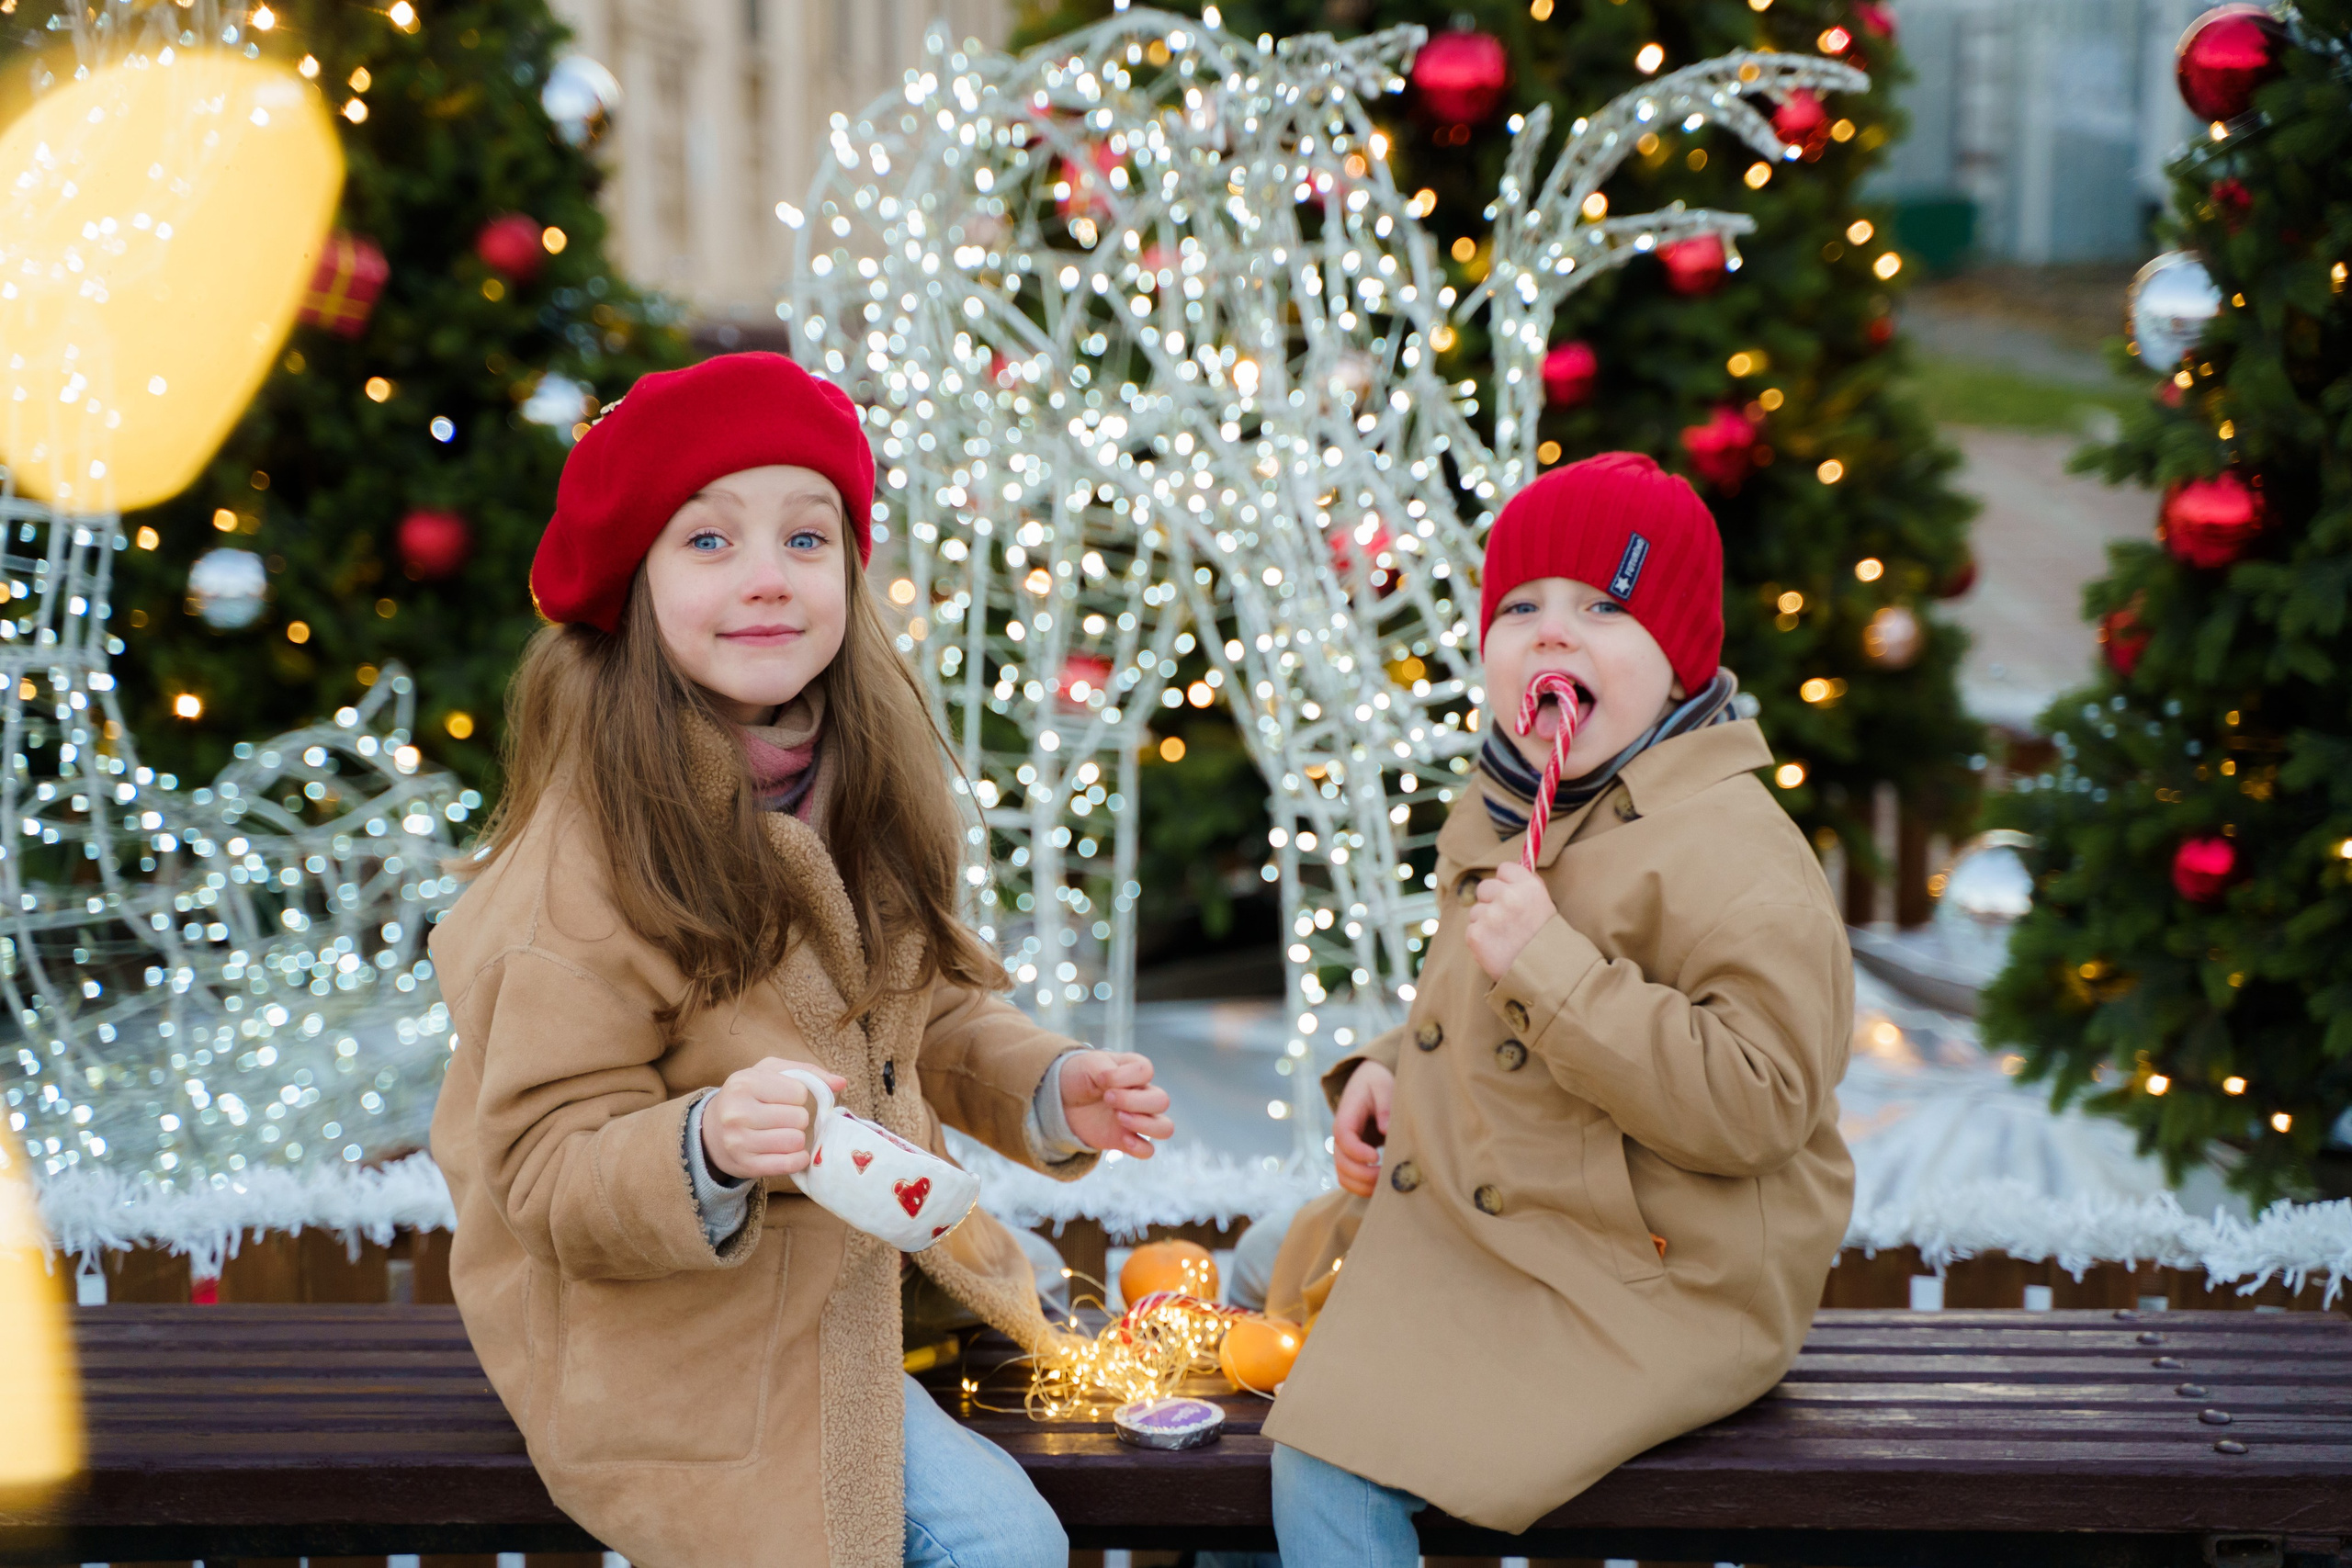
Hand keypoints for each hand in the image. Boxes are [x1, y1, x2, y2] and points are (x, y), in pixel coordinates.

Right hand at [700, 1058, 848, 1181]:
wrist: (710, 1131)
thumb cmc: (748, 1096)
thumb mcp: (770, 1072)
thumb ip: (808, 1072)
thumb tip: (841, 1082)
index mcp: (744, 1083)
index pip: (799, 1091)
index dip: (798, 1095)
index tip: (783, 1098)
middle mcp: (737, 1113)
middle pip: (799, 1118)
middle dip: (798, 1118)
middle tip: (782, 1118)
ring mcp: (739, 1142)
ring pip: (795, 1141)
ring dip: (797, 1138)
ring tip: (782, 1133)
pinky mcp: (745, 1166)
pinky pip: (788, 1164)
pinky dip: (797, 1159)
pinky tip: (791, 1152)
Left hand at [1059, 1050, 1172, 1157]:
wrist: (1062, 1099)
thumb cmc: (1080, 1076)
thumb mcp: (1089, 1064)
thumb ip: (1108, 1070)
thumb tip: (1115, 1086)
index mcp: (1136, 1071)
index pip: (1146, 1072)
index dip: (1125, 1076)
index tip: (1102, 1079)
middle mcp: (1143, 1095)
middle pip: (1162, 1101)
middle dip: (1133, 1101)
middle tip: (1107, 1099)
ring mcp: (1137, 1119)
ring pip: (1165, 1128)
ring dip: (1143, 1124)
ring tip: (1118, 1118)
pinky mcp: (1126, 1140)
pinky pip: (1148, 1150)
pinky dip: (1140, 1147)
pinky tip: (1123, 1140)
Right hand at [1332, 1060, 1393, 1197]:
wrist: (1369, 1083)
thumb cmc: (1377, 1083)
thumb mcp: (1383, 1085)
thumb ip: (1385, 1106)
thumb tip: (1385, 1130)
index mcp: (1346, 1114)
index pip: (1343, 1136)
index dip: (1356, 1150)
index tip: (1376, 1156)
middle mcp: (1341, 1135)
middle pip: (1341, 1162)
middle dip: (1362, 1174)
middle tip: (1387, 1176)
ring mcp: (1345, 1149)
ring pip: (1344, 1176)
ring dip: (1363, 1186)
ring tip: (1387, 1185)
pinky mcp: (1353, 1158)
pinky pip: (1351, 1179)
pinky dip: (1364, 1188)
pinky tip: (1383, 1186)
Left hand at [1464, 862, 1555, 980]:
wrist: (1546, 976)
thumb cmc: (1547, 940)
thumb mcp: (1545, 905)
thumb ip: (1526, 885)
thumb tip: (1507, 869)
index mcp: (1529, 887)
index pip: (1505, 869)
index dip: (1507, 884)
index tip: (1512, 896)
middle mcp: (1509, 897)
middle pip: (1485, 887)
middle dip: (1492, 902)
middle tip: (1507, 922)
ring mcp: (1490, 916)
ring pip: (1477, 910)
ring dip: (1485, 922)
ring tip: (1505, 939)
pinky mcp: (1476, 935)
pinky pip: (1471, 929)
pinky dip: (1480, 939)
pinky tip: (1497, 948)